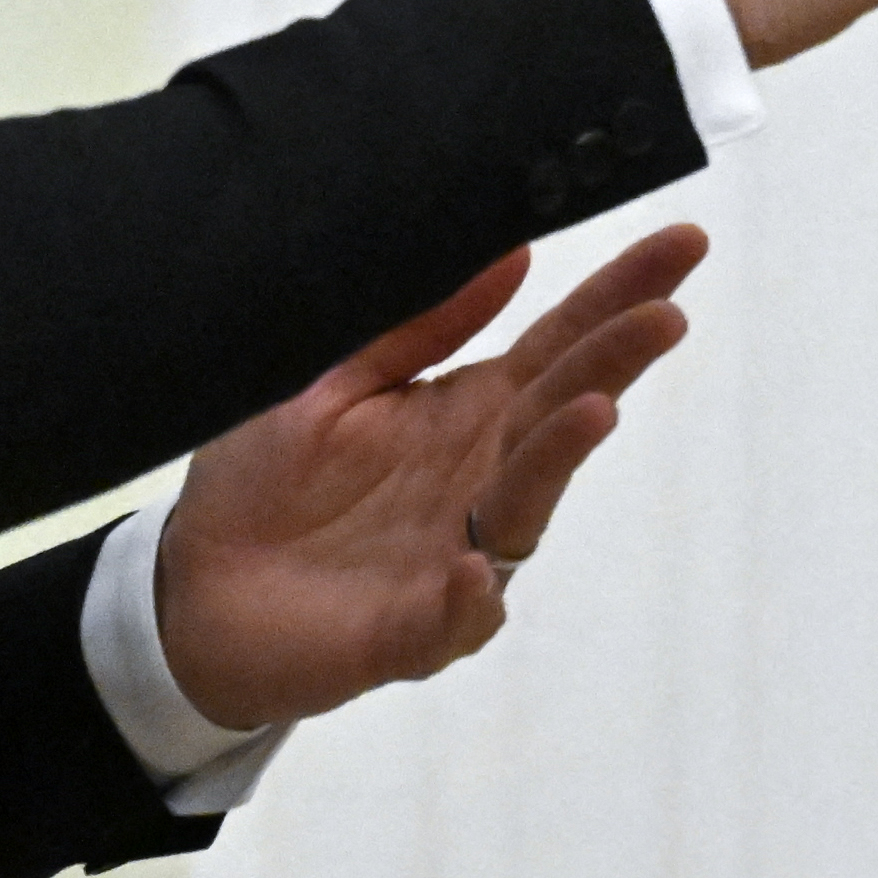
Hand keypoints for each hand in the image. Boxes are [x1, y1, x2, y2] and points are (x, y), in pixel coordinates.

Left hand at [149, 224, 705, 729]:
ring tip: (591, 411)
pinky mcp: (410, 632)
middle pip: (560, 414)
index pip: (558, 348)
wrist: (194, 594)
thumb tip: (516, 251)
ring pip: (523, 508)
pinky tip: (474, 572)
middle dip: (615, 364)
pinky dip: (468, 601)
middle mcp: (478, 481)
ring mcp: (455, 557)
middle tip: (664, 317)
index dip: (619, 298)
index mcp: (464, 416)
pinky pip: (450, 620)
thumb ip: (419, 327)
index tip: (683, 246)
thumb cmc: (266, 484)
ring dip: (558, 461)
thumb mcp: (334, 381)